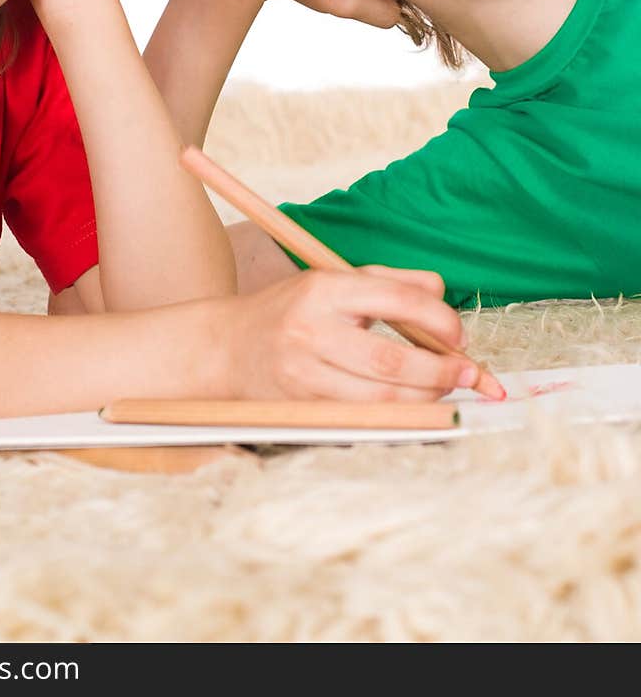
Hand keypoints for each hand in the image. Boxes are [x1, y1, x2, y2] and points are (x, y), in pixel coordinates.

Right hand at [226, 265, 474, 400]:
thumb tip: (441, 291)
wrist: (227, 347)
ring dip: (425, 397)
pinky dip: (398, 413)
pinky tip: (414, 405)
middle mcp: (311, 331)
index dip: (439, 320)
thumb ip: (390, 282)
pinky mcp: (304, 408)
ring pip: (381, 397)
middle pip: (392, 360)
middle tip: (468, 373)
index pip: (396, 301)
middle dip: (441, 371)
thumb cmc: (291, 310)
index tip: (459, 334)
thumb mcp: (332, 280)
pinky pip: (363, 416)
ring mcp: (305, 375)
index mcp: (324, 289)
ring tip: (445, 389)